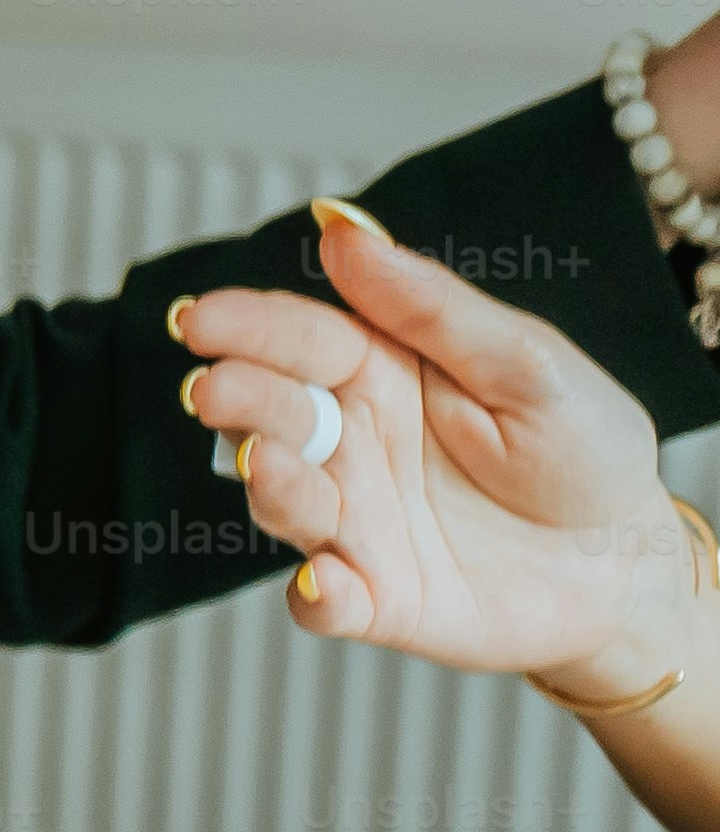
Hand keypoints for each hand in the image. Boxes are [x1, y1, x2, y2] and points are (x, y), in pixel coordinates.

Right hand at [175, 202, 705, 693]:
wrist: (630, 563)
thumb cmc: (585, 452)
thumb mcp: (528, 363)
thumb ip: (431, 307)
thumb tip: (343, 228)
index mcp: (383, 375)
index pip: (303, 340)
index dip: (248, 327)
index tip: (200, 319)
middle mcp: (353, 446)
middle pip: (273, 415)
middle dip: (237, 401)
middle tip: (216, 391)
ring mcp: (356, 524)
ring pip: (284, 502)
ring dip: (270, 486)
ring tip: (270, 466)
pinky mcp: (373, 597)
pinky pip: (325, 603)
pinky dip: (315, 598)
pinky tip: (323, 582)